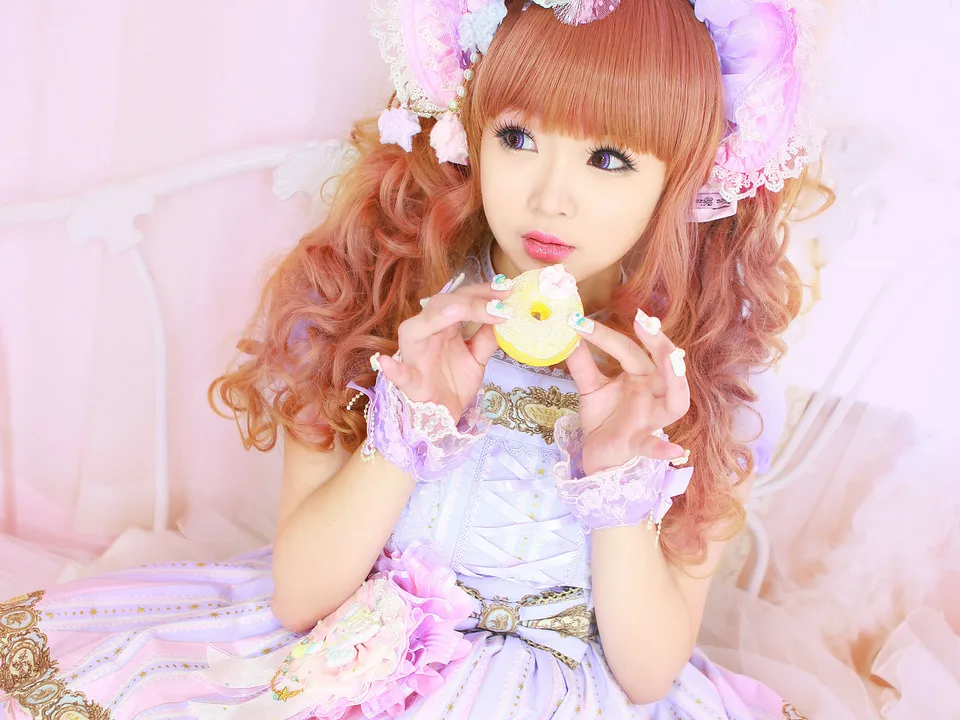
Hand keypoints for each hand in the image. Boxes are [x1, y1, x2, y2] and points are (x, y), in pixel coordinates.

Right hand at [377, 278, 511, 419]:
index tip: (506, 292)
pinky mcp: (411, 382)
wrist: (443, 412)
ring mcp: (414, 356)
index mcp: (441, 324)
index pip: (459, 298)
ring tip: (455, 311)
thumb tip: (505, 314)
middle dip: (469, 302)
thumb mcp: (477, 356)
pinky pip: (401, 375)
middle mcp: (424, 333)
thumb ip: (487, 337)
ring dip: (435, 319)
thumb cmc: (455, 379)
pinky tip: (387, 364)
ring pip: (415, 330)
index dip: (481, 293)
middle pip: (439, 305)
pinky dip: (394, 370)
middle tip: (497, 305)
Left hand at [566, 311, 690, 474]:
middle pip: (664, 365)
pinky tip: (673, 450)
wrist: (598, 455)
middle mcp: (653, 394)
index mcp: (643, 376)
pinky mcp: (638, 443)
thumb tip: (570, 333)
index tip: (580, 322)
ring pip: (676, 401)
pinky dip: (663, 448)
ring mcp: (650, 419)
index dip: (606, 336)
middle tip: (644, 321)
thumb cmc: (604, 418)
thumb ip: (583, 364)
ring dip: (676, 380)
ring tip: (673, 360)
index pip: (630, 350)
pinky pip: (653, 446)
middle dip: (658, 342)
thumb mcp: (590, 388)